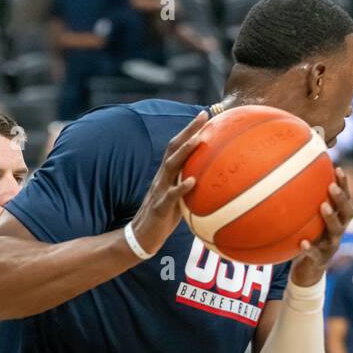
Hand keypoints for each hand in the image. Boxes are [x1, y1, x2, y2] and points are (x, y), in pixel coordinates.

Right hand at [128, 109, 207, 255]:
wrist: (142, 237)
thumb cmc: (163, 218)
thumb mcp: (178, 198)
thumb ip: (190, 185)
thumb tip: (210, 180)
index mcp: (167, 174)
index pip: (177, 146)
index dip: (189, 130)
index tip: (205, 115)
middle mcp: (162, 177)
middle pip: (174, 148)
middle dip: (188, 131)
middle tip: (203, 116)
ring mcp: (160, 190)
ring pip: (171, 166)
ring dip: (185, 152)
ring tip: (199, 140)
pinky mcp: (160, 207)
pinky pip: (171, 195)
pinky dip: (181, 187)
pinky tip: (193, 181)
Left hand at [289, 168, 352, 286]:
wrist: (308, 271)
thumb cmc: (308, 240)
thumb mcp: (308, 222)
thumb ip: (306, 205)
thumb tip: (290, 178)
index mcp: (338, 220)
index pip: (346, 199)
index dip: (344, 185)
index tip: (337, 169)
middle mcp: (338, 231)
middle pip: (347, 213)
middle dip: (341, 199)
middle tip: (331, 186)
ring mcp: (331, 246)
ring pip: (336, 231)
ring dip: (331, 218)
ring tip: (323, 206)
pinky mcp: (321, 260)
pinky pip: (316, 254)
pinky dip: (309, 248)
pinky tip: (302, 242)